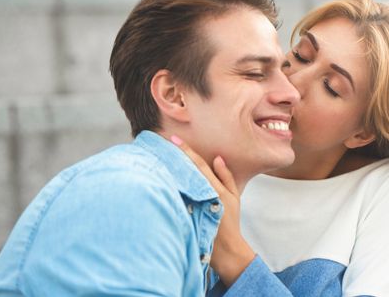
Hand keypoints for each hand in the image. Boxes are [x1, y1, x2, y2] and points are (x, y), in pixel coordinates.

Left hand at [170, 135, 254, 286]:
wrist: (226, 250)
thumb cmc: (230, 222)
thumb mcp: (234, 197)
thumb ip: (226, 176)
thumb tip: (217, 158)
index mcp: (216, 187)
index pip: (199, 164)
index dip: (187, 150)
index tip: (174, 139)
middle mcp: (204, 194)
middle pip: (185, 171)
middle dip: (172, 156)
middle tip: (158, 142)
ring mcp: (195, 206)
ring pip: (178, 184)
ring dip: (167, 171)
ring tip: (154, 157)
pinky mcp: (186, 217)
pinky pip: (175, 199)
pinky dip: (167, 188)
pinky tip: (158, 181)